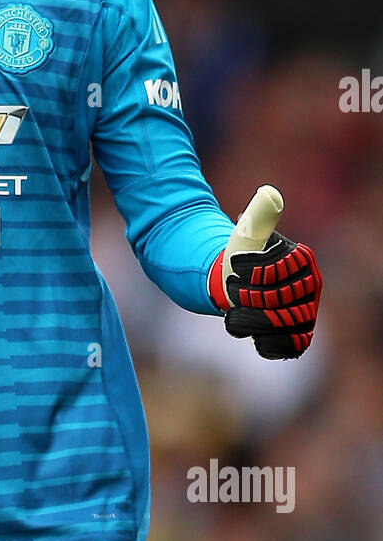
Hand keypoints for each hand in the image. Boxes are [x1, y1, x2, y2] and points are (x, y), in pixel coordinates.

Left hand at [209, 186, 321, 359]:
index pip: (278, 268)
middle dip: (246, 295)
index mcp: (302, 259)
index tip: (233, 266)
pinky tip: (248, 330)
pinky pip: (289, 346)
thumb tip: (269, 194)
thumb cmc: (245, 257)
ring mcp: (306, 313)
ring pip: (280, 323)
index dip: (253, 270)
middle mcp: (310, 287)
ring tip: (231, 313)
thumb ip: (259, 215)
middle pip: (277, 298)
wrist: (240, 287)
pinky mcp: (298, 335)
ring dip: (248, 319)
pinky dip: (265, 341)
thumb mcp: (249, 232)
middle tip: (230, 289)